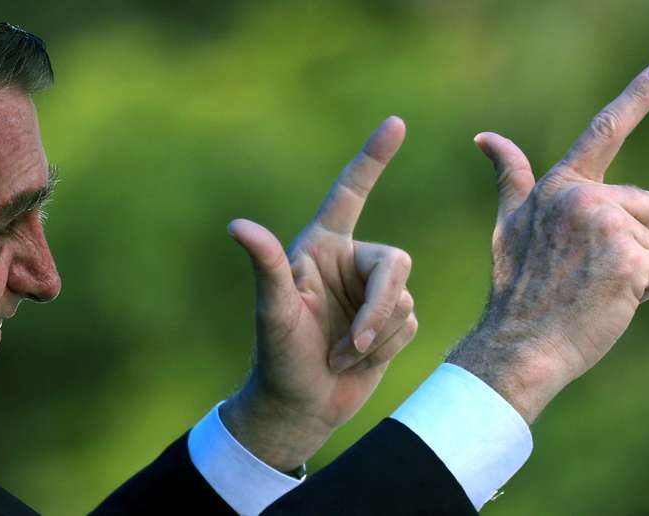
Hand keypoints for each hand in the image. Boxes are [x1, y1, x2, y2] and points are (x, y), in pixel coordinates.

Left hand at [221, 117, 416, 470]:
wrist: (301, 405)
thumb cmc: (278, 356)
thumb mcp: (274, 311)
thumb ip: (267, 266)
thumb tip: (238, 225)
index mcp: (321, 247)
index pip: (350, 193)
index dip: (372, 158)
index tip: (396, 123)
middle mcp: (350, 262)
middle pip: (396, 263)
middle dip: (379, 308)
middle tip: (354, 344)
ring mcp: (370, 292)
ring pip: (404, 299)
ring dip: (377, 335)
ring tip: (340, 355)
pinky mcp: (389, 320)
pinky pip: (410, 322)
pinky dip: (387, 346)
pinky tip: (358, 360)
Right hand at [447, 60, 648, 422]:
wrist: (518, 344)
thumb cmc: (517, 289)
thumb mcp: (508, 225)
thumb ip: (511, 177)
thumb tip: (485, 136)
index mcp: (558, 187)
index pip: (603, 133)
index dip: (638, 96)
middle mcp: (583, 198)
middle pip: (647, 205)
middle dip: (630, 239)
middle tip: (585, 271)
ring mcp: (607, 227)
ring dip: (636, 266)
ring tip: (592, 286)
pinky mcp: (630, 260)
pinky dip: (643, 291)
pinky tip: (606, 302)